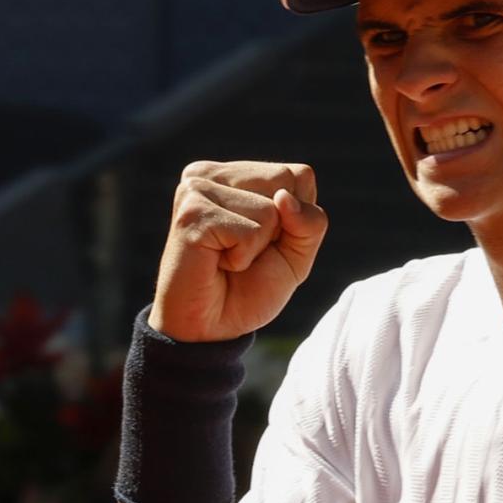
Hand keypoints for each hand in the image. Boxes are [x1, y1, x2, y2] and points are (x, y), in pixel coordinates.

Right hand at [150, 160, 328, 341]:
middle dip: (278, 230)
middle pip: (285, 183)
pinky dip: (242, 258)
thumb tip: (283, 197)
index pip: (298, 175)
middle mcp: (210, 173)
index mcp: (233, 174)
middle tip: (243, 252)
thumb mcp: (296, 255)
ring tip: (227, 258)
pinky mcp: (192, 213)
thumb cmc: (247, 288)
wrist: (210, 328)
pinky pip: (250, 232)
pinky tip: (216, 263)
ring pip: (271, 209)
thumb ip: (310, 222)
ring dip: (258, 247)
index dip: (296, 219)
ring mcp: (196, 189)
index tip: (263, 242)